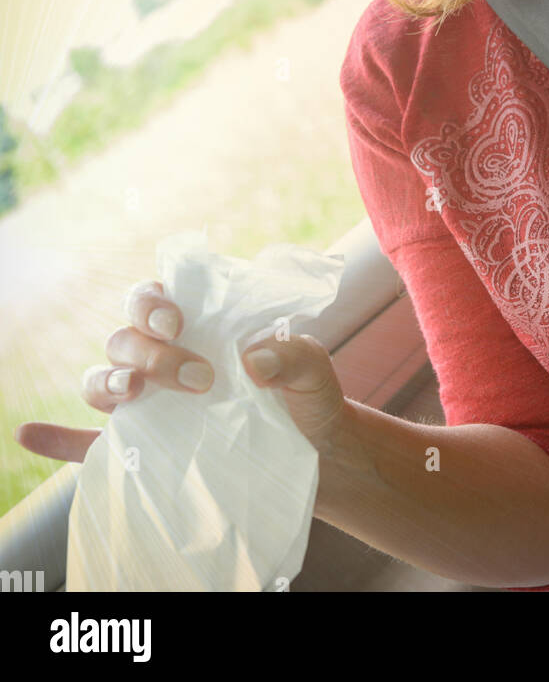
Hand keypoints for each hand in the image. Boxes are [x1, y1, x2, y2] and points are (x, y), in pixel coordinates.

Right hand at [14, 279, 347, 463]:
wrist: (316, 454)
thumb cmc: (308, 399)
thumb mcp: (314, 372)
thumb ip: (292, 355)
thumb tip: (253, 360)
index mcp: (198, 325)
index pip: (154, 296)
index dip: (153, 301)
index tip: (178, 321)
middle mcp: (163, 359)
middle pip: (126, 338)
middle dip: (149, 351)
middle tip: (198, 378)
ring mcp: (149, 405)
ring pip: (102, 379)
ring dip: (106, 382)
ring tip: (132, 396)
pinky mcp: (142, 450)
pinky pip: (86, 442)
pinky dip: (56, 438)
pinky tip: (29, 433)